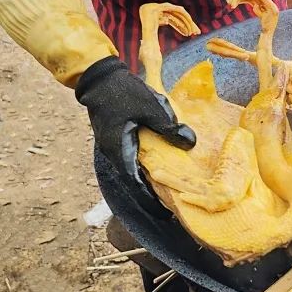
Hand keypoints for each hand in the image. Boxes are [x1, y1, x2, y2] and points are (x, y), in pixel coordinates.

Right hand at [76, 56, 194, 209]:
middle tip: (172, 208)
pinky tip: (159, 166)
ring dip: (148, 181)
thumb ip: (170, 127)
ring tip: (168, 192)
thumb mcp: (152, 108)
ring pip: (133, 170)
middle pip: (134, 181)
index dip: (151, 200)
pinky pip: (131, 159)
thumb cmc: (124, 92)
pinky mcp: (117, 139)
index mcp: (120, 151)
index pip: (136, 185)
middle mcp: (114, 154)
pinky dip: (144, 166)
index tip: (166, 213)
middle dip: (152, 195)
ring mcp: (114, 147)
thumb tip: (191, 144)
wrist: (100, 78)